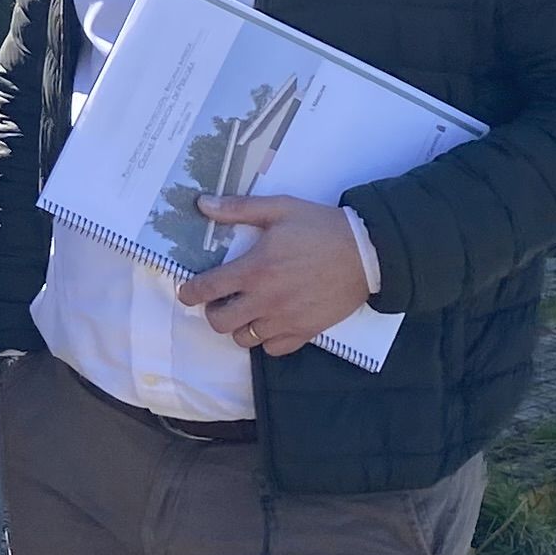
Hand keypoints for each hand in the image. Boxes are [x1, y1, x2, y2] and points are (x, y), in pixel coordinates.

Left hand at [176, 196, 373, 356]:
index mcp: (255, 269)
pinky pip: (273, 350)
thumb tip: (203, 204)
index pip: (208, 289)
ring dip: (239, 327)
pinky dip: (267, 340)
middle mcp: (265, 300)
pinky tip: (271, 322)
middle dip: (213, 312)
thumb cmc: (321, 228)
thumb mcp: (280, 209)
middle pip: (220, 323)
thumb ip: (239, 209)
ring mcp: (285, 320)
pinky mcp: (304, 332)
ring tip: (247, 310)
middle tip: (222, 300)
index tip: (188, 291)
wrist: (367, 253)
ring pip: (244, 340)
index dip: (190, 292)